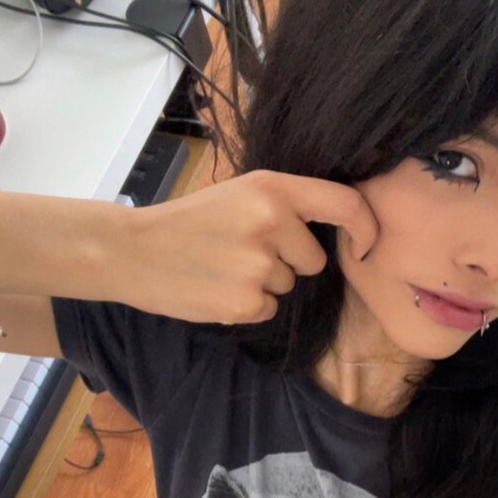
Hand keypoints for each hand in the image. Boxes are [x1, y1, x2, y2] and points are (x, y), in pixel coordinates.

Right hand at [113, 169, 378, 323]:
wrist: (133, 251)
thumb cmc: (188, 222)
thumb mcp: (237, 194)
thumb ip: (282, 206)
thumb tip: (339, 226)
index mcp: (271, 188)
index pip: (343, 203)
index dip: (365, 227)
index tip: (365, 244)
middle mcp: (271, 222)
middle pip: (312, 259)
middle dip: (286, 261)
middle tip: (239, 250)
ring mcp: (260, 265)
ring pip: (287, 285)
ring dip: (262, 283)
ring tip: (222, 267)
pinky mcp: (247, 302)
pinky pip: (268, 309)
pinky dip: (247, 305)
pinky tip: (216, 288)